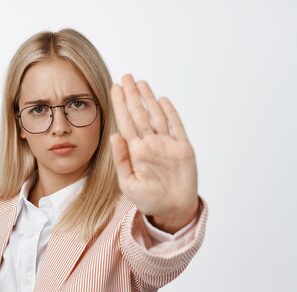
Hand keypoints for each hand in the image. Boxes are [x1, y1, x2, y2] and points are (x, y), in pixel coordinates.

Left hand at [109, 73, 198, 233]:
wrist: (172, 210)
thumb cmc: (148, 200)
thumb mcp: (128, 183)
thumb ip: (121, 159)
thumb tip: (113, 136)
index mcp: (135, 151)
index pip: (125, 122)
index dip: (120, 105)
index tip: (113, 88)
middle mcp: (150, 144)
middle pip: (139, 113)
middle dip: (131, 95)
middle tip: (125, 77)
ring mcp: (167, 144)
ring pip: (156, 115)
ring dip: (148, 98)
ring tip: (140, 82)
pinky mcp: (183, 148)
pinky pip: (176, 126)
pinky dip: (170, 112)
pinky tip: (162, 99)